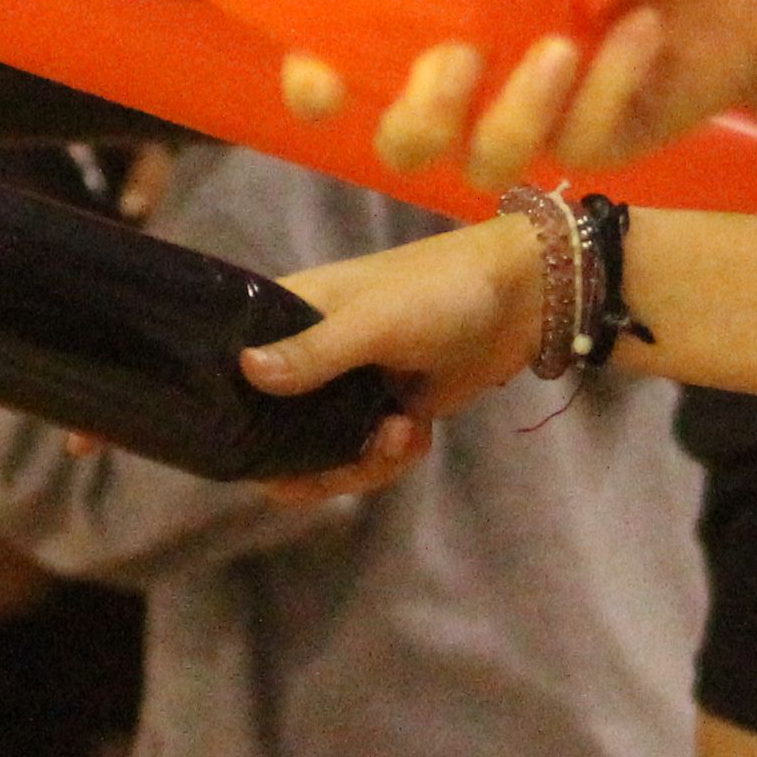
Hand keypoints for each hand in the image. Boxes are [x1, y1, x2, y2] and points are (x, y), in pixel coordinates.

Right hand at [236, 216, 555, 499]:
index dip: (234, 411)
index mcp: (290, 316)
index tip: (244, 453)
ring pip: (327, 451)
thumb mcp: (374, 321)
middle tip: (349, 464)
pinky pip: (370, 454)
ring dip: (364, 461)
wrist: (521, 301)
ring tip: (403, 436)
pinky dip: (393, 456)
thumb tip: (245, 371)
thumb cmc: (437, 292)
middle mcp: (310, 354)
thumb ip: (313, 351)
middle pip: (279, 428)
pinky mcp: (388, 408)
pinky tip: (418, 433)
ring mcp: (350, 386)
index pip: (237, 367)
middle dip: (313, 461)